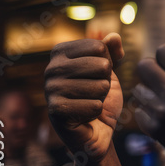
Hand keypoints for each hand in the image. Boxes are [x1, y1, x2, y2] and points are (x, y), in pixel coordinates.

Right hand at [45, 33, 124, 162]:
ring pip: (100, 87)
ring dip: (102, 97)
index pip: (99, 47)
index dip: (108, 63)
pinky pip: (94, 106)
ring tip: (90, 101)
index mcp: (60, 52)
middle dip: (107, 81)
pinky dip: (96, 112)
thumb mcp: (108, 70)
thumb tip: (114, 36)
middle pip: (102, 66)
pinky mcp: (55, 110)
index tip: (97, 75)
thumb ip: (111, 51)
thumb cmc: (99, 96)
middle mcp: (51, 68)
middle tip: (95, 91)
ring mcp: (51, 89)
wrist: (96, 128)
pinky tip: (85, 115)